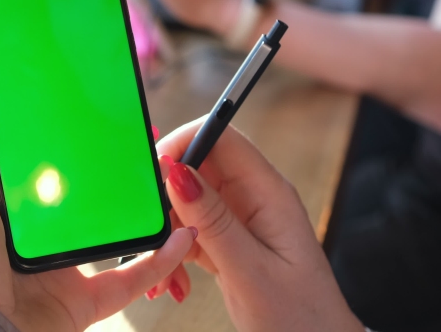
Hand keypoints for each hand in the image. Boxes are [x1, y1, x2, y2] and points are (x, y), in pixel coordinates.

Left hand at [0, 68, 196, 331]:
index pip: (31, 162)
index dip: (56, 135)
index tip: (82, 106)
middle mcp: (28, 237)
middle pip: (76, 195)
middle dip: (105, 169)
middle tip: (134, 139)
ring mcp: (57, 268)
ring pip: (108, 233)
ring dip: (137, 209)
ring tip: (162, 177)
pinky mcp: (82, 301)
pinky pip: (130, 277)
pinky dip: (158, 259)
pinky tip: (178, 233)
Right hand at [147, 118, 363, 331]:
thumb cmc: (299, 317)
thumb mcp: (251, 269)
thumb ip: (213, 220)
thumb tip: (177, 172)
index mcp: (268, 193)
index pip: (222, 138)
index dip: (184, 142)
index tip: (152, 171)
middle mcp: (252, 198)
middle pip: (196, 169)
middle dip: (167, 198)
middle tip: (152, 233)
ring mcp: (237, 220)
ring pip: (185, 202)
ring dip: (166, 234)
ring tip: (165, 275)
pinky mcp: (225, 242)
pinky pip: (187, 231)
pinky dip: (173, 254)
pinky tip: (173, 282)